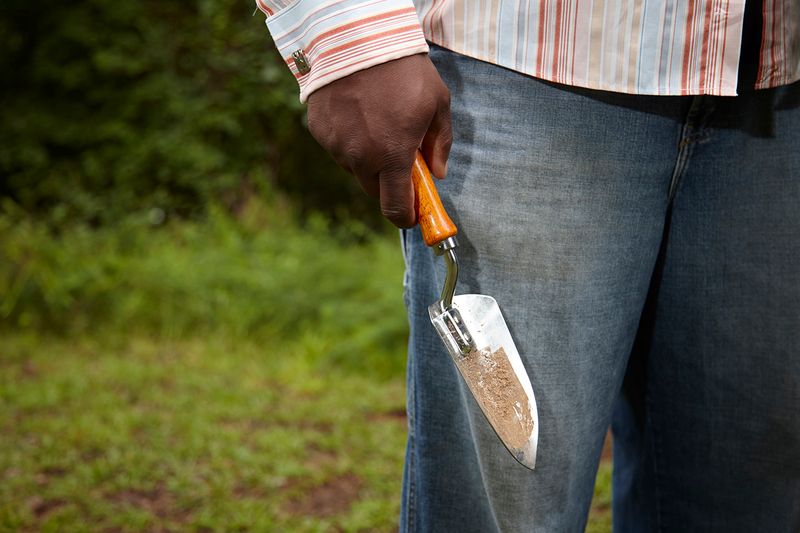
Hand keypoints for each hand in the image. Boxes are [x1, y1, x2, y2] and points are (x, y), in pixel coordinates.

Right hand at [306, 54, 451, 227]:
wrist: (356, 36)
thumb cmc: (403, 69)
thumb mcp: (437, 103)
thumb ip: (440, 143)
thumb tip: (438, 173)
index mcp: (392, 156)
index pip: (395, 208)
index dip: (405, 216)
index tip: (413, 212)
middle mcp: (360, 158)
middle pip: (374, 191)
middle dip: (389, 183)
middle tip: (400, 158)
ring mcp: (337, 145)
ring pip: (355, 167)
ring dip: (369, 159)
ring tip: (378, 124)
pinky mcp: (320, 131)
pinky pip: (339, 147)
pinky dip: (350, 140)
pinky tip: (358, 113)